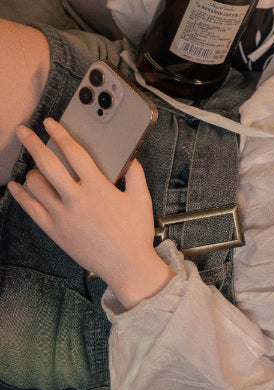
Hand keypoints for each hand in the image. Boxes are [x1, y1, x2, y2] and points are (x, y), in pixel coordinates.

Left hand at [8, 118, 171, 309]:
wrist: (126, 266)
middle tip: (24, 132)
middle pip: (47, 164)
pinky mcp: (54, 230)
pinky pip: (30, 208)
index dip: (60, 134)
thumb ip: (135, 175)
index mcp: (98, 187)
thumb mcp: (142, 200)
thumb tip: (131, 158)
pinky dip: (20, 195)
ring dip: (32, 171)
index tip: (50, 123)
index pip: (74, 153)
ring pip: (35, 185)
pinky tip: (16, 186)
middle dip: (33, 144)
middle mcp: (76, 199)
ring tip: (36, 168)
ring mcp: (62, 215)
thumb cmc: (135, 234)